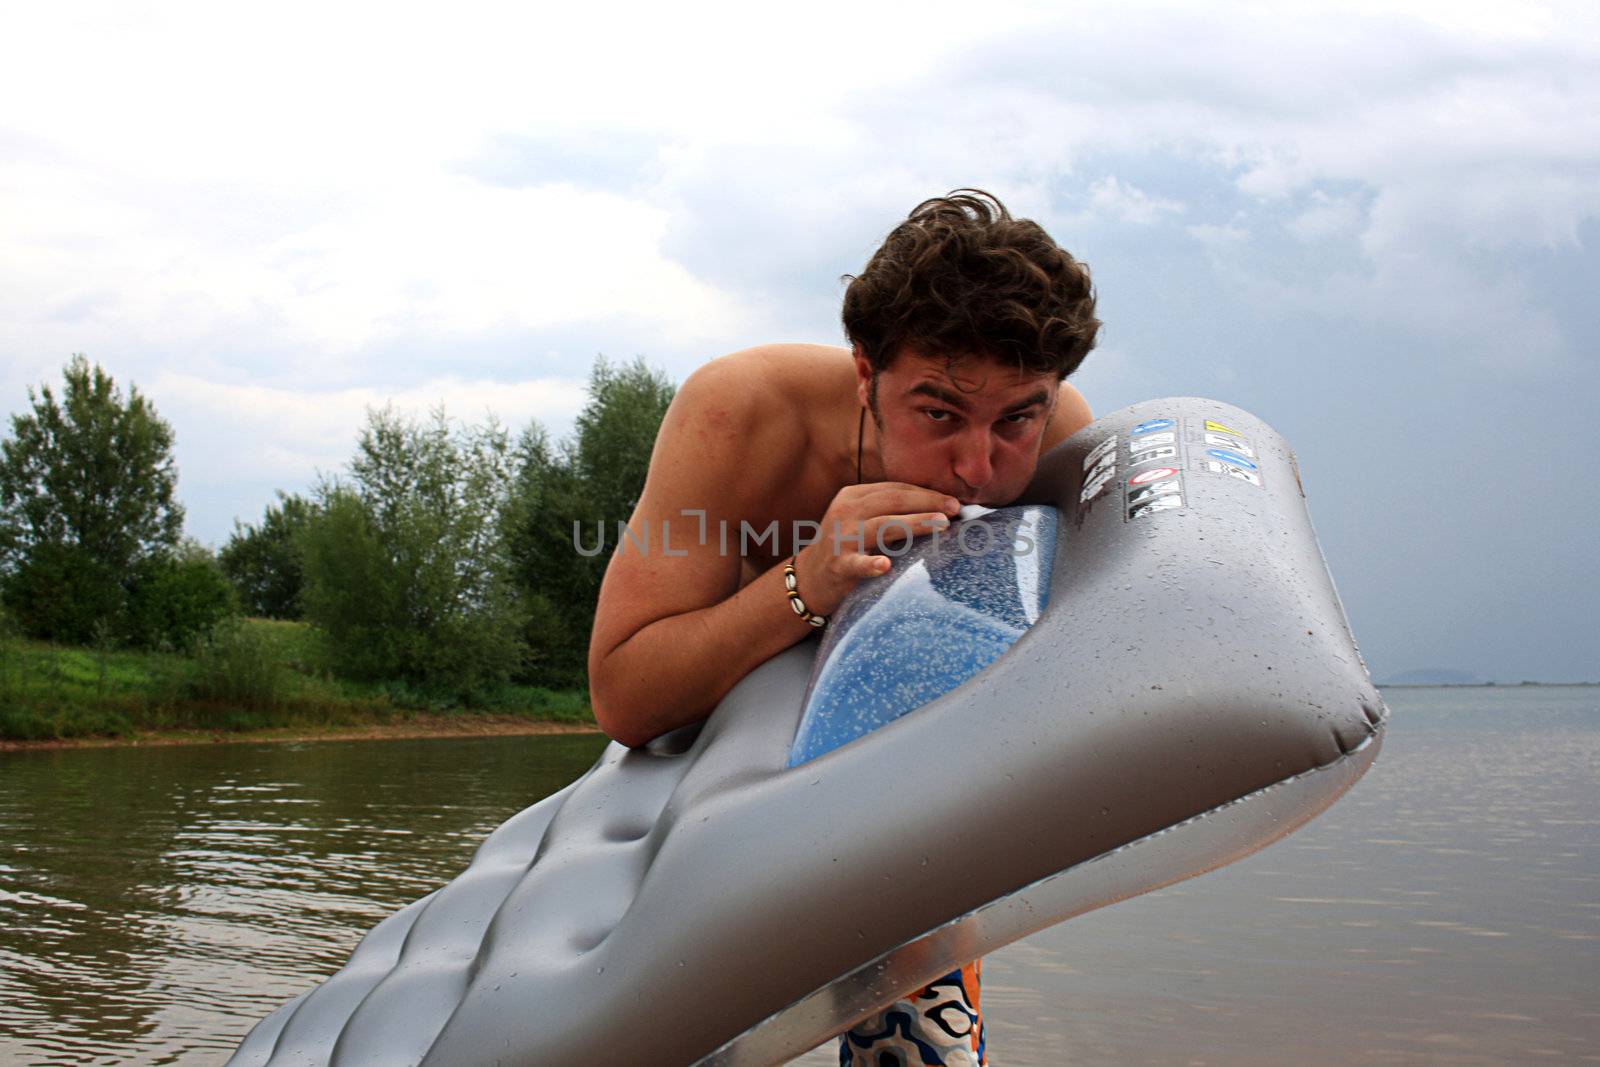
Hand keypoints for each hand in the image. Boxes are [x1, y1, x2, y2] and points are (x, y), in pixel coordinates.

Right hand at [793, 482, 959, 615]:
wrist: (810, 578)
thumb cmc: (847, 546)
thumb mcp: (861, 519)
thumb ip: (890, 511)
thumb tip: (940, 508)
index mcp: (853, 496)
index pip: (895, 489)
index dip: (926, 493)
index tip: (954, 502)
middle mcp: (846, 512)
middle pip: (892, 501)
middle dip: (927, 503)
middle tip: (956, 509)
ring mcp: (841, 538)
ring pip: (882, 526)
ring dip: (914, 523)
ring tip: (941, 524)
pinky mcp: (838, 565)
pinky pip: (856, 564)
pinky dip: (870, 564)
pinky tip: (886, 565)